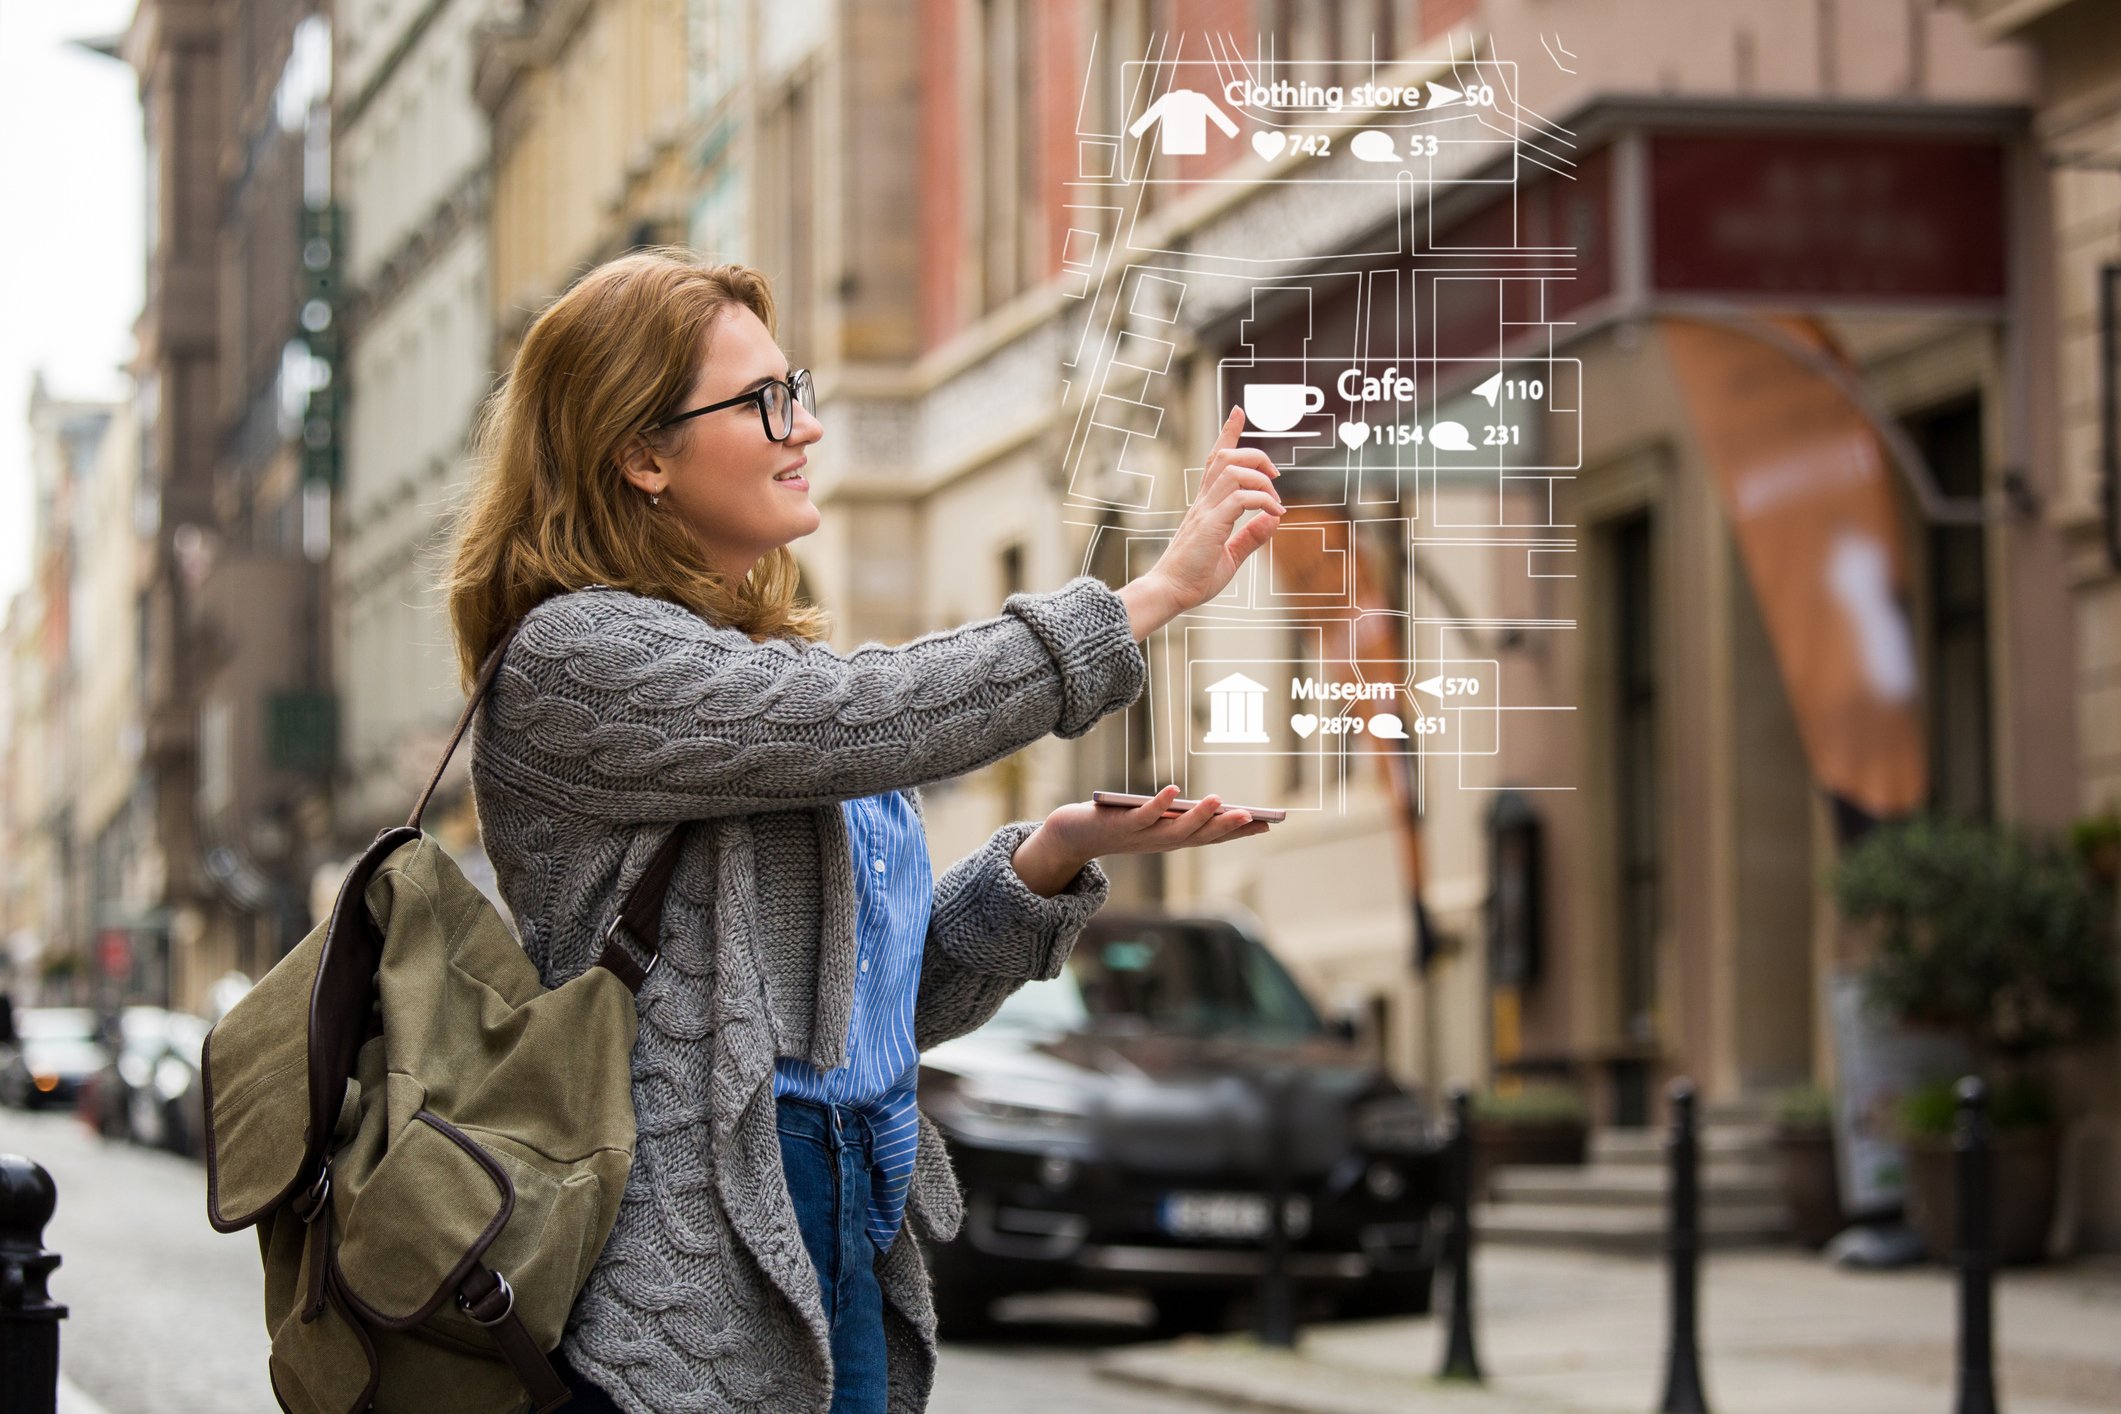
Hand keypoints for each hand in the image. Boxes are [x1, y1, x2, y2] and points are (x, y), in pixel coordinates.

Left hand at [1009, 786, 1271, 895]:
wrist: (1073, 837)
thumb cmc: (1117, 824)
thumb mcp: (1153, 821)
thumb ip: (1178, 815)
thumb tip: (1213, 804)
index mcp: (1171, 841)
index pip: (1211, 838)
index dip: (1239, 833)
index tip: (1267, 825)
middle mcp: (1161, 843)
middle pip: (1199, 837)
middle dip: (1228, 828)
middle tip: (1256, 818)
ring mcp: (1142, 836)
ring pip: (1175, 830)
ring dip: (1199, 817)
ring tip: (1220, 801)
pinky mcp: (1120, 825)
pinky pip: (1142, 815)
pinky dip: (1158, 804)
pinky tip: (1173, 789)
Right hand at [1117, 408, 1282, 638]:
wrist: (1169, 593)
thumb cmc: (1194, 579)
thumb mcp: (1230, 556)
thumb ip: (1251, 537)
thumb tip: (1273, 519)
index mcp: (1205, 507)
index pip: (1215, 460)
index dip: (1228, 433)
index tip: (1238, 411)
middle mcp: (1203, 503)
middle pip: (1226, 457)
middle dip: (1255, 455)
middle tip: (1276, 477)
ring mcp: (1204, 512)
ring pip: (1232, 471)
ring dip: (1260, 478)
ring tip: (1275, 500)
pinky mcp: (1210, 526)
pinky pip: (1240, 499)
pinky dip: (1262, 500)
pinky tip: (1274, 514)